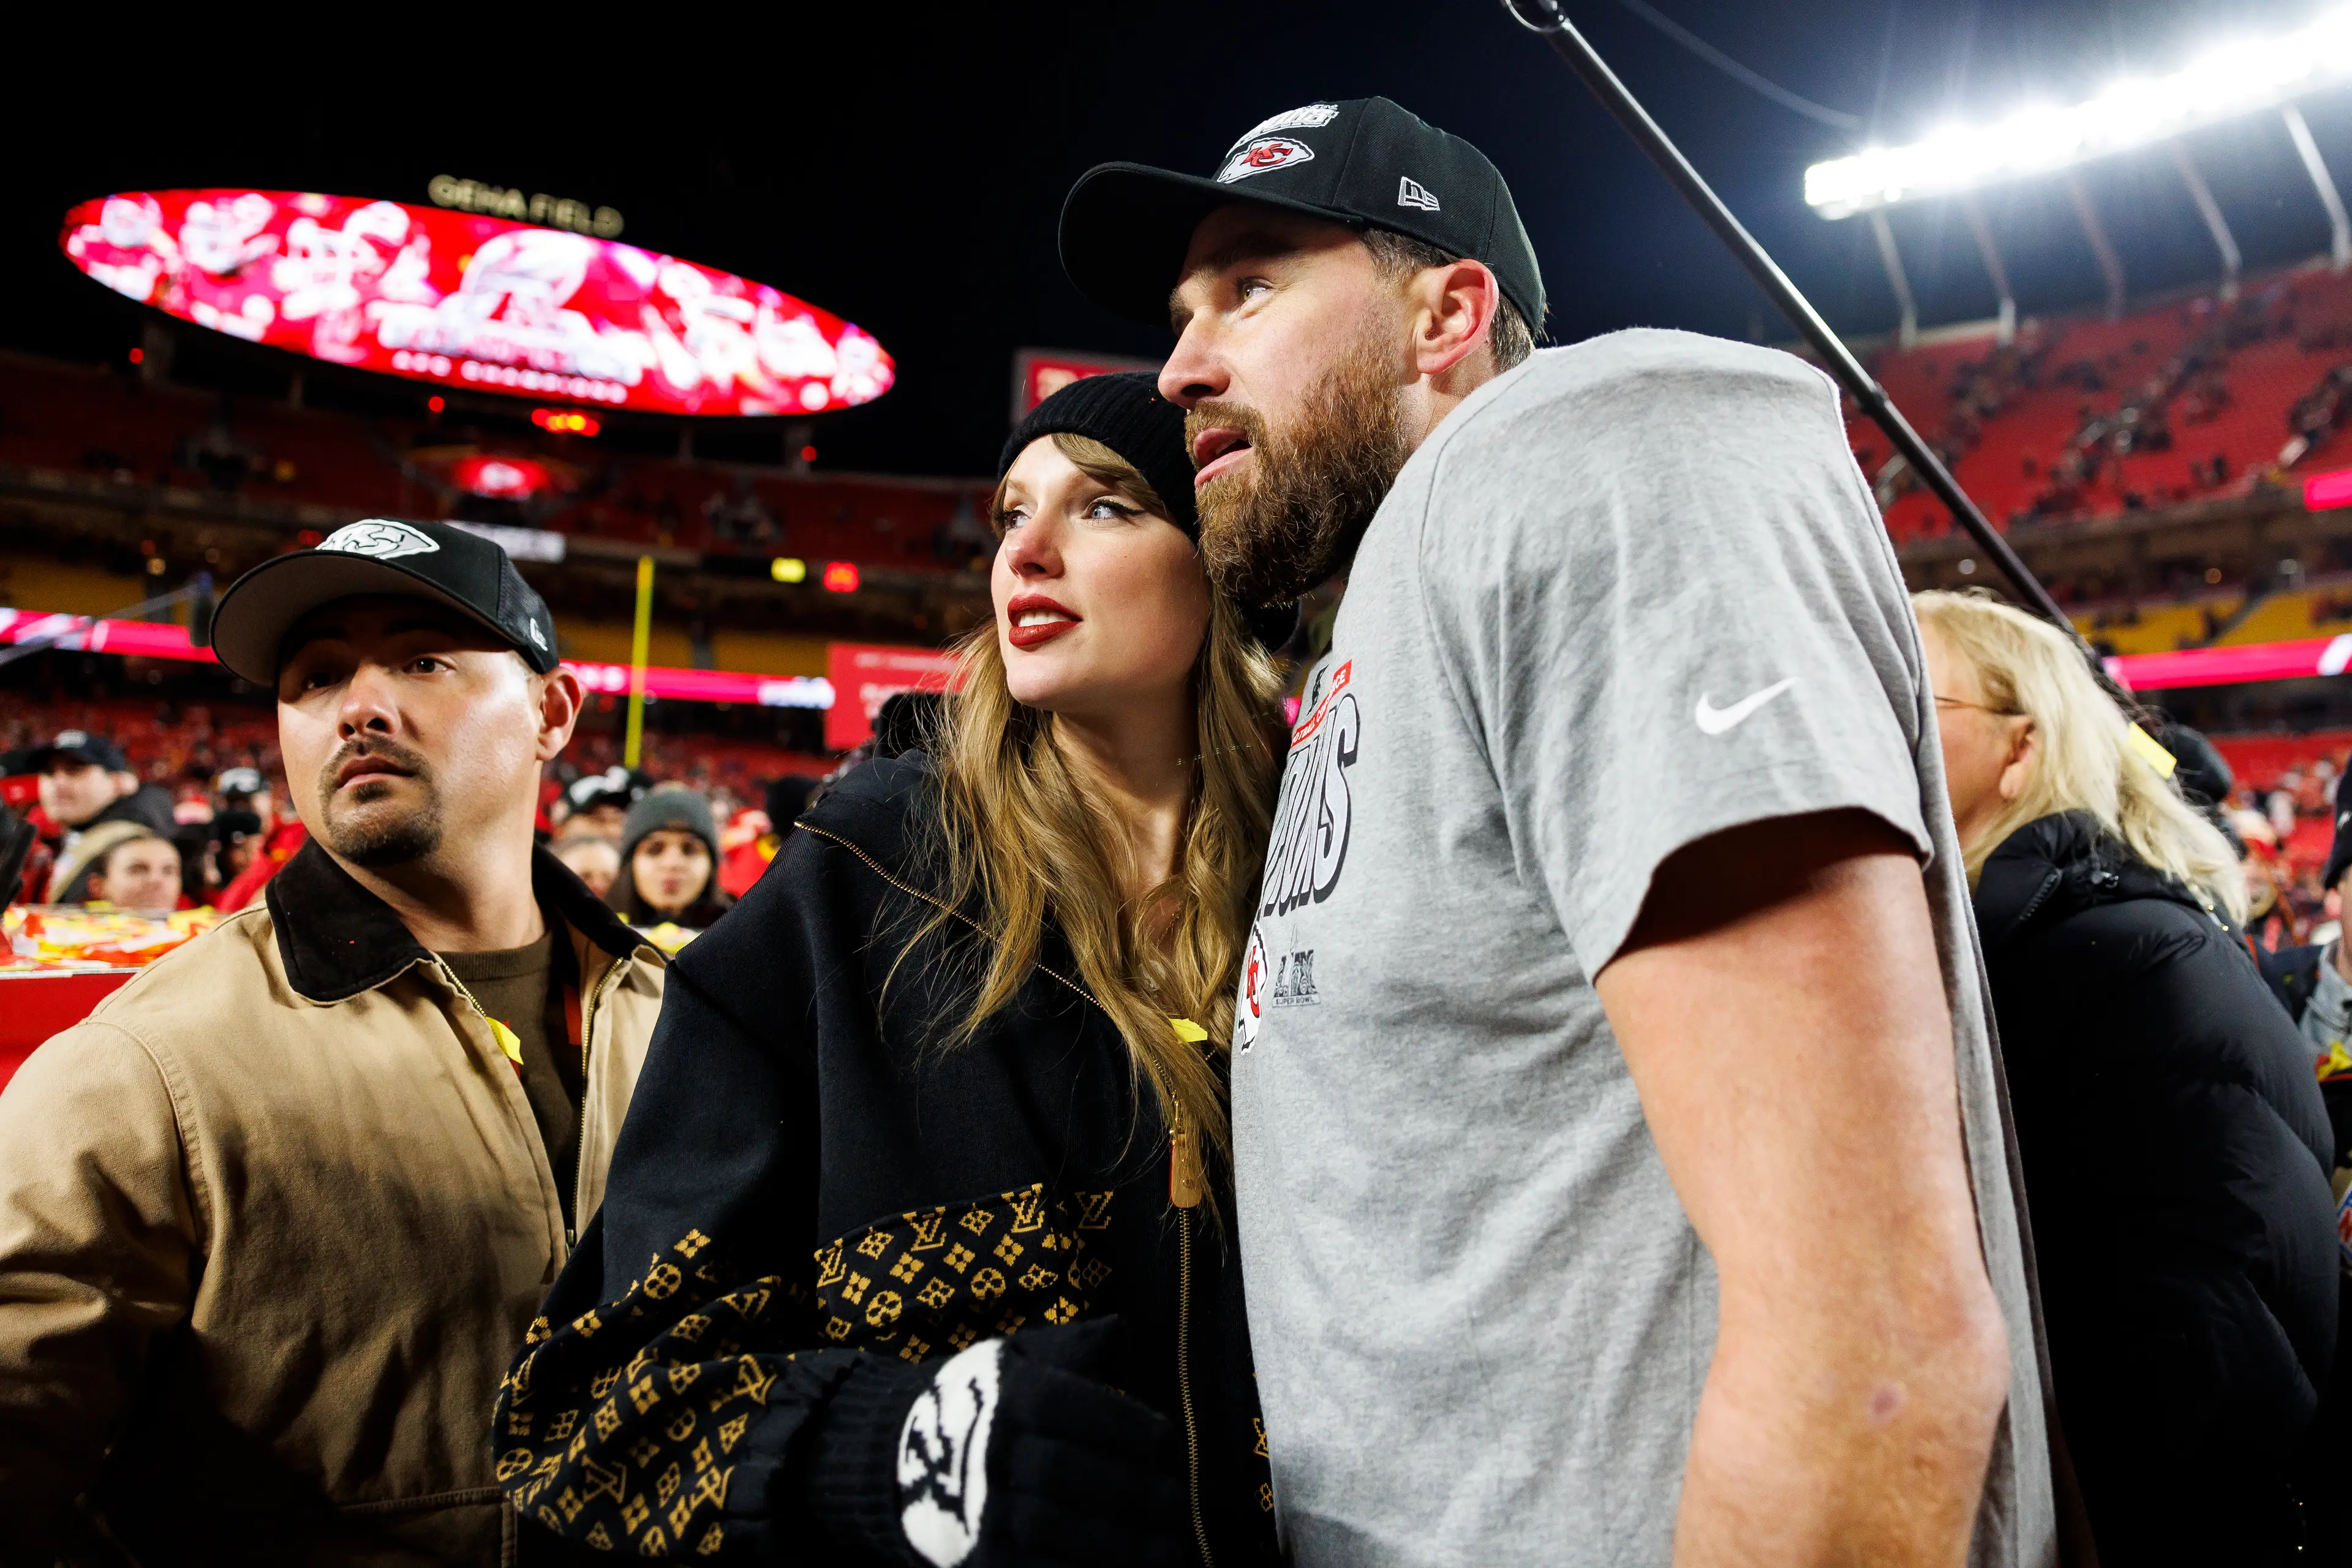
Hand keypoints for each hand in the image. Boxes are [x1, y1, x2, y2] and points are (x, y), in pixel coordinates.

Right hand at [896, 1317, 1183, 1567]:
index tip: (1169, 1440)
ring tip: (1169, 1550)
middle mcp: (987, 1451)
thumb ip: (1072, 1347)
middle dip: (1129, 1490)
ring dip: (1116, 1545)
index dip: (1121, 1423)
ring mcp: (979, 1509)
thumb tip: (1124, 1329)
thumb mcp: (1018, 1359)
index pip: (1064, 1404)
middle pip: (1062, 1471)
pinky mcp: (981, 1558)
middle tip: (1179, 1503)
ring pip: (1050, 1529)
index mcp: (1003, 1395)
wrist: (901, 1457)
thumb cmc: (985, 1401)